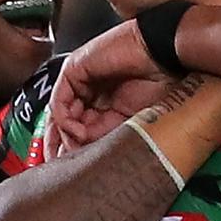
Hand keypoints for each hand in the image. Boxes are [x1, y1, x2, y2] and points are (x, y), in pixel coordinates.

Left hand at [46, 20, 174, 158]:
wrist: (162, 54)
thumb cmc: (159, 81)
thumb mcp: (130, 120)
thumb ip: (104, 134)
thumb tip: (84, 152)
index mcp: (104, 102)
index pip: (78, 129)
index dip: (72, 148)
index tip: (70, 167)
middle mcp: (89, 91)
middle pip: (63, 122)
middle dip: (62, 144)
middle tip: (63, 162)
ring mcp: (80, 80)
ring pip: (59, 113)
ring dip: (65, 134)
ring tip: (78, 145)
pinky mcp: (73, 70)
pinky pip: (59, 100)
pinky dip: (65, 119)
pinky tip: (78, 130)